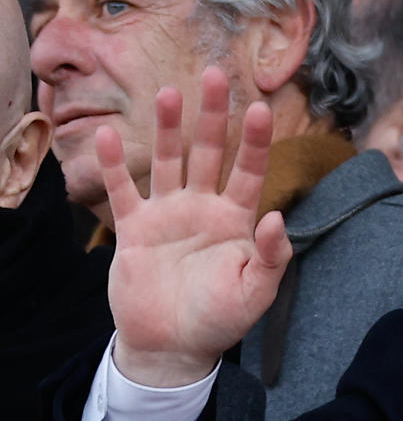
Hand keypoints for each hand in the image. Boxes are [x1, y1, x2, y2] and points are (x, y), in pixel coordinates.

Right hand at [103, 66, 291, 386]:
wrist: (173, 346)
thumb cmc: (221, 321)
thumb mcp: (257, 293)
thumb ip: (271, 256)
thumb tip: (276, 217)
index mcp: (237, 221)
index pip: (250, 171)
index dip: (255, 141)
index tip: (261, 106)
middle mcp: (203, 209)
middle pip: (209, 153)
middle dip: (213, 116)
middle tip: (214, 74)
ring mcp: (168, 215)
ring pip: (168, 161)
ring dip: (167, 128)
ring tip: (168, 93)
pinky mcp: (134, 228)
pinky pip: (124, 190)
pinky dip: (115, 165)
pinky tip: (108, 134)